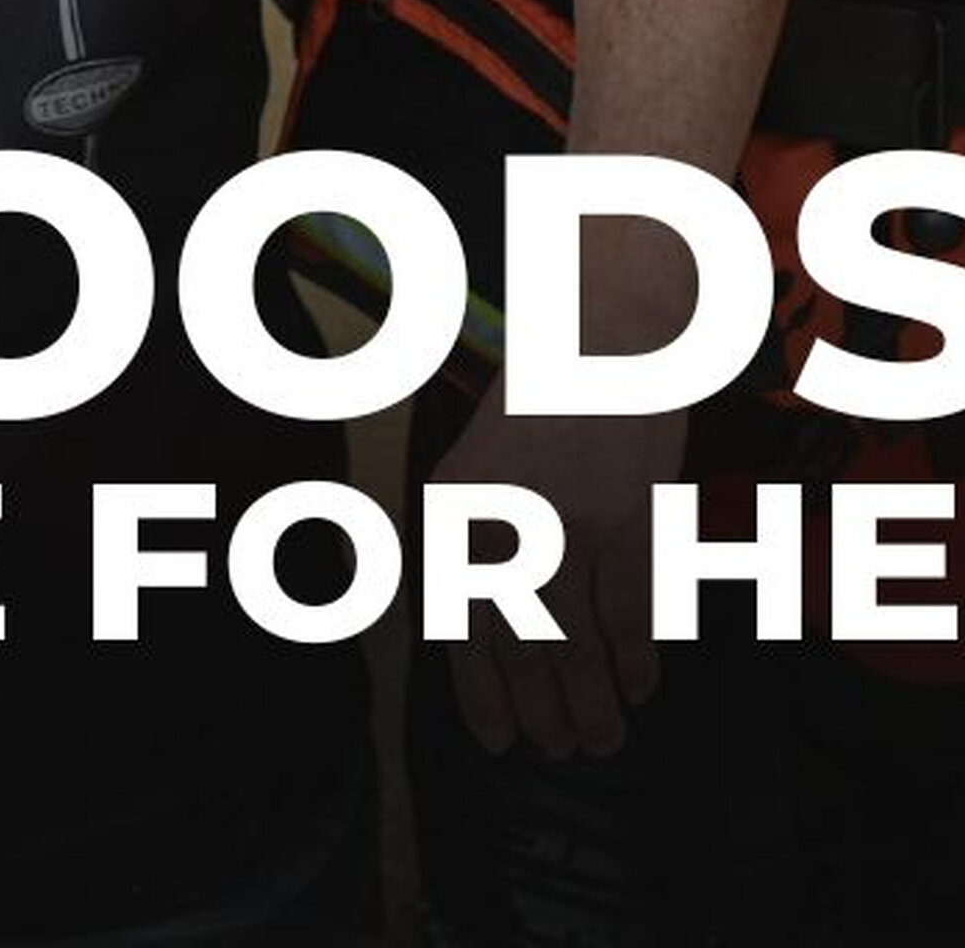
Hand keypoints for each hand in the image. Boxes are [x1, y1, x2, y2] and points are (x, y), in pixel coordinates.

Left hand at [433, 377, 679, 757]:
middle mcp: (500, 523)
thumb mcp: (476, 466)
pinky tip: (639, 687)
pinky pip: (631, 619)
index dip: (479, 693)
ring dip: (593, 706)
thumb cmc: (538, 410)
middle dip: (540, 713)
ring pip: (577, 648)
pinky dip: (637, 663)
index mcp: (452, 508)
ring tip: (602, 738)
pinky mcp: (627, 526)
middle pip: (519, 649)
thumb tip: (487, 641)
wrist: (602, 342)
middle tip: (560, 749)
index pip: (458, 626)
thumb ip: (475, 545)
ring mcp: (566, 527)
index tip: (497, 740)